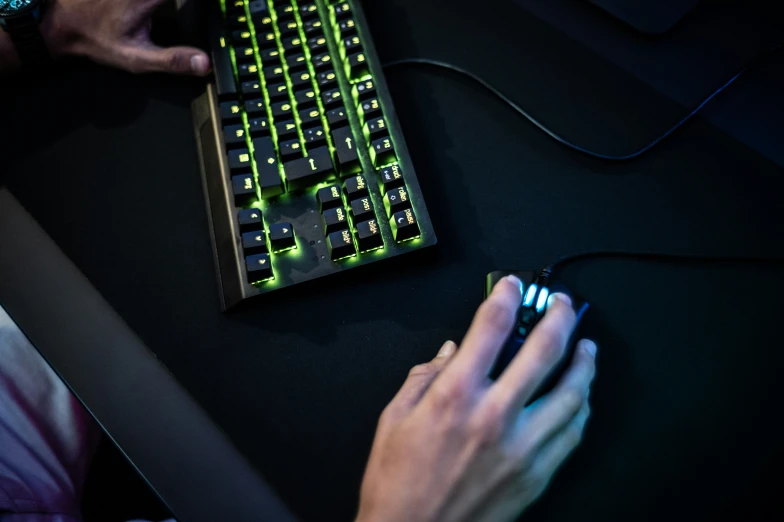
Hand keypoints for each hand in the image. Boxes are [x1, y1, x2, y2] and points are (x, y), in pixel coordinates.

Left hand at [42, 0, 209, 74]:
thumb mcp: (137, 59)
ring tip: (195, 7)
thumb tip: (204, 64)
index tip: (222, 7)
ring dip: (181, 2)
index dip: (210, 2)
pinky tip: (159, 10)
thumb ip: (172, 61)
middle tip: (212, 9)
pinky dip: (168, 1)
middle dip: (195, 3)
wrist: (62, 23)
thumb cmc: (97, 40)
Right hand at [356, 276, 596, 521]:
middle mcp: (494, 416)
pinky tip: (581, 396)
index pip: (490, 328)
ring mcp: (521, 447)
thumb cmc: (398, 486)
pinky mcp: (536, 475)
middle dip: (559, 317)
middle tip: (564, 304)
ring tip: (587, 346)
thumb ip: (422, 378)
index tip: (514, 285)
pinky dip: (582, 408)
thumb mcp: (393, 421)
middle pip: (544, 351)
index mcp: (454, 397)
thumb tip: (450, 352)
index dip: (506, 296)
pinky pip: (572, 433)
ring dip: (584, 362)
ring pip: (571, 393)